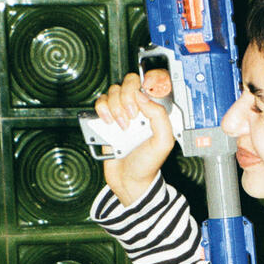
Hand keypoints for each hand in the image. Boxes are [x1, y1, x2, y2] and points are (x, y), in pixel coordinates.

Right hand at [96, 69, 175, 205]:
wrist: (129, 181)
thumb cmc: (148, 164)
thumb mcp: (164, 141)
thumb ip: (159, 116)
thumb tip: (142, 96)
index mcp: (154, 110)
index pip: (150, 83)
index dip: (145, 83)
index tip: (142, 96)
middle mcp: (138, 108)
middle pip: (129, 82)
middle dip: (127, 96)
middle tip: (131, 116)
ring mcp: (121, 112)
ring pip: (113, 91)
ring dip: (115, 106)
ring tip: (121, 126)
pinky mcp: (106, 120)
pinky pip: (100, 103)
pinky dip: (102, 109)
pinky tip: (108, 123)